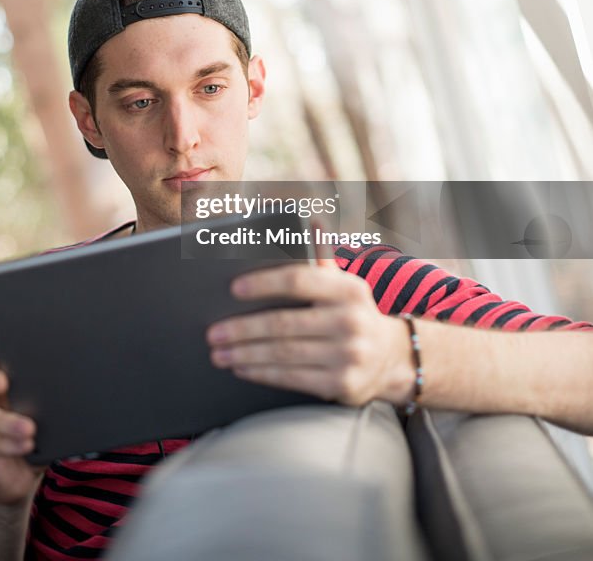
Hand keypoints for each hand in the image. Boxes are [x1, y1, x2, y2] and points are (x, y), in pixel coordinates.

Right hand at [0, 352, 44, 505]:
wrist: (19, 479)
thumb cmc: (32, 437)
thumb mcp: (39, 415)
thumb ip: (40, 397)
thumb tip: (62, 381)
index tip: (0, 359)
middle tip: (4, 383)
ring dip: (4, 421)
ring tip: (30, 428)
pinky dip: (5, 444)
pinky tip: (25, 444)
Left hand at [206, 259, 412, 405]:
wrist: (391, 357)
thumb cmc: (352, 312)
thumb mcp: (344, 284)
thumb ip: (321, 257)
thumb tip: (311, 220)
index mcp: (349, 289)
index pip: (299, 280)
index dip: (264, 283)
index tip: (233, 289)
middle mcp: (351, 321)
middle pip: (284, 323)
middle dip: (242, 329)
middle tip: (212, 333)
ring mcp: (348, 355)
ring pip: (284, 354)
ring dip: (245, 354)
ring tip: (218, 353)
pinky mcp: (343, 384)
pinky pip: (292, 378)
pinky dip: (262, 373)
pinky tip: (242, 368)